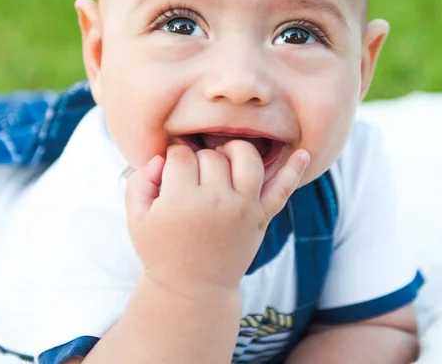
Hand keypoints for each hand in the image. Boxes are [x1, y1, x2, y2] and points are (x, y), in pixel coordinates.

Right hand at [126, 141, 308, 297]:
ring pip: (246, 157)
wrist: (193, 289)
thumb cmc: (162, 250)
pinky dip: (294, 170)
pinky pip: (282, 189)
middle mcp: (216, 201)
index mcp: (181, 201)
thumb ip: (139, 181)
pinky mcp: (261, 217)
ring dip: (234, 151)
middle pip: (211, 155)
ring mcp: (243, 208)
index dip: (173, 158)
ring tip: (223, 161)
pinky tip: (305, 154)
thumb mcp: (136, 219)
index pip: (181, 155)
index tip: (171, 171)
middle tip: (192, 178)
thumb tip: (161, 156)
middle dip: (199, 159)